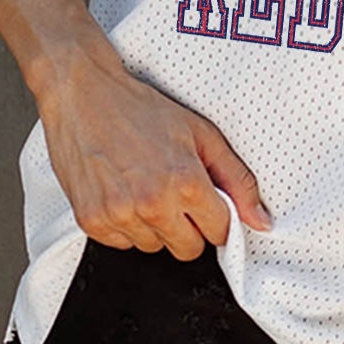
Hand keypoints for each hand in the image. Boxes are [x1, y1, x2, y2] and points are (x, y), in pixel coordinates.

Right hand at [36, 53, 272, 259]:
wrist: (83, 95)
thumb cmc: (139, 108)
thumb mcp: (201, 133)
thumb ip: (237, 179)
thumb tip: (261, 220)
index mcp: (185, 182)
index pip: (219, 232)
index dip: (216, 216)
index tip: (207, 202)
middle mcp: (151, 204)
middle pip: (188, 249)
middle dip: (188, 226)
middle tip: (174, 192)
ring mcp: (118, 215)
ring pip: (153, 247)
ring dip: (154, 225)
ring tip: (143, 185)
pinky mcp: (91, 222)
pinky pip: (121, 244)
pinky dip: (125, 224)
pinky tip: (121, 191)